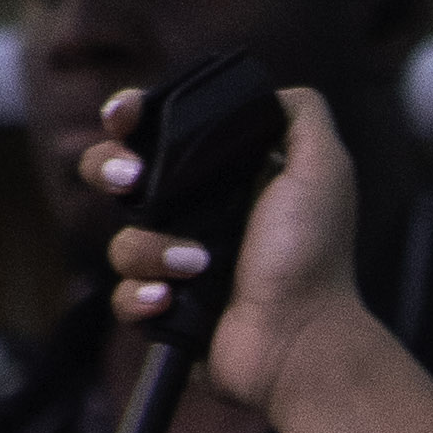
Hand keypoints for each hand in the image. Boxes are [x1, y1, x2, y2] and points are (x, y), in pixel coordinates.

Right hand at [92, 77, 358, 414]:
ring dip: (152, 249)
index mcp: (223, 178)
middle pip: (114, 176)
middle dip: (109, 169)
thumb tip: (269, 91)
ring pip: (121, 241)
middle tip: (132, 181)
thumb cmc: (314, 259)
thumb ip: (301, 117)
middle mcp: (195, 215)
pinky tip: (171, 301)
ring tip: (196, 265)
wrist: (303, 341)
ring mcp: (175, 265)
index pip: (159, 134)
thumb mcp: (323, 170)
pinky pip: (121, 296)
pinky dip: (142, 297)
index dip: (132, 119)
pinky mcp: (164, 311)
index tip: (125, 118)